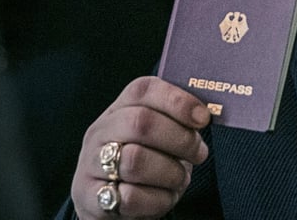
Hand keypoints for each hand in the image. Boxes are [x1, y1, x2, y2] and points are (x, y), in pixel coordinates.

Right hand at [72, 76, 210, 218]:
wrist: (114, 206)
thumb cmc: (147, 166)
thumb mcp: (159, 139)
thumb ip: (177, 122)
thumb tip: (204, 115)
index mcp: (119, 109)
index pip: (143, 90)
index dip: (177, 101)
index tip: (203, 118)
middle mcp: (101, 132)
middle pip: (140, 122)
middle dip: (179, 138)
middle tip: (199, 153)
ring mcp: (91, 165)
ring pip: (135, 160)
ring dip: (170, 172)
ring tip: (179, 178)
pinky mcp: (92, 198)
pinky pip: (130, 197)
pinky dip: (157, 199)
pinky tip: (163, 198)